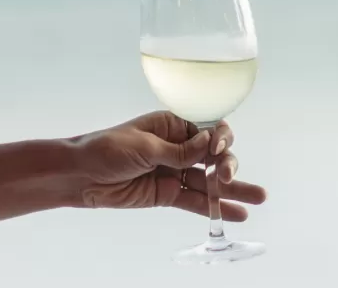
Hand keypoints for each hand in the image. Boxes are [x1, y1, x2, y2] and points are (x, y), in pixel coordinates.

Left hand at [70, 111, 266, 220]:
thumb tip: (209, 145)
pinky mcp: (168, 194)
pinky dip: (215, 208)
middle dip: (227, 165)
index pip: (207, 128)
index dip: (220, 137)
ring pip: (210, 181)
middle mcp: (178, 147)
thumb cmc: (105, 149)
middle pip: (214, 156)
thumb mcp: (143, 146)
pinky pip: (196, 201)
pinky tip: (238, 213)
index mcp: (172, 125)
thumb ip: (178, 151)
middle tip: (228, 177)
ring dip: (233, 190)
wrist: (79, 176)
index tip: (219, 147)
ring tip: (259, 198)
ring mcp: (175, 172)